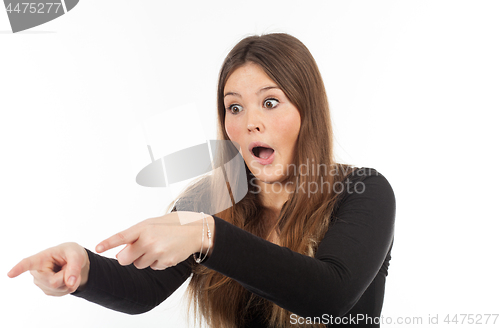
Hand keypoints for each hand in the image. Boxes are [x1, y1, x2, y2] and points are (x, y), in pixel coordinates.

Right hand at [7, 242, 89, 295]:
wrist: (73, 260)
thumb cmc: (71, 253)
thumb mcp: (76, 254)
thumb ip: (74, 267)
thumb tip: (70, 283)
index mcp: (41, 258)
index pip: (28, 263)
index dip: (19, 269)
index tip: (10, 274)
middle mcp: (37, 272)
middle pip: (53, 282)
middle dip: (67, 275)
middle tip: (68, 265)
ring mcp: (42, 283)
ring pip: (60, 288)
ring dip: (71, 280)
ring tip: (67, 270)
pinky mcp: (48, 291)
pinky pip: (65, 292)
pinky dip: (72, 285)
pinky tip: (67, 278)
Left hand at [96, 211, 213, 269]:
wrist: (195, 231)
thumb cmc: (171, 225)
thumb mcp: (152, 224)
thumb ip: (135, 235)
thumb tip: (120, 252)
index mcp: (144, 227)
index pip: (122, 236)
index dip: (108, 243)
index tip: (97, 248)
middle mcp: (149, 240)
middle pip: (124, 259)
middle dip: (126, 257)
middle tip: (134, 251)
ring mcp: (157, 252)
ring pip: (138, 265)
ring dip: (143, 259)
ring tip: (157, 247)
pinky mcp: (165, 262)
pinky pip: (152, 267)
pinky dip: (156, 262)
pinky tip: (166, 252)